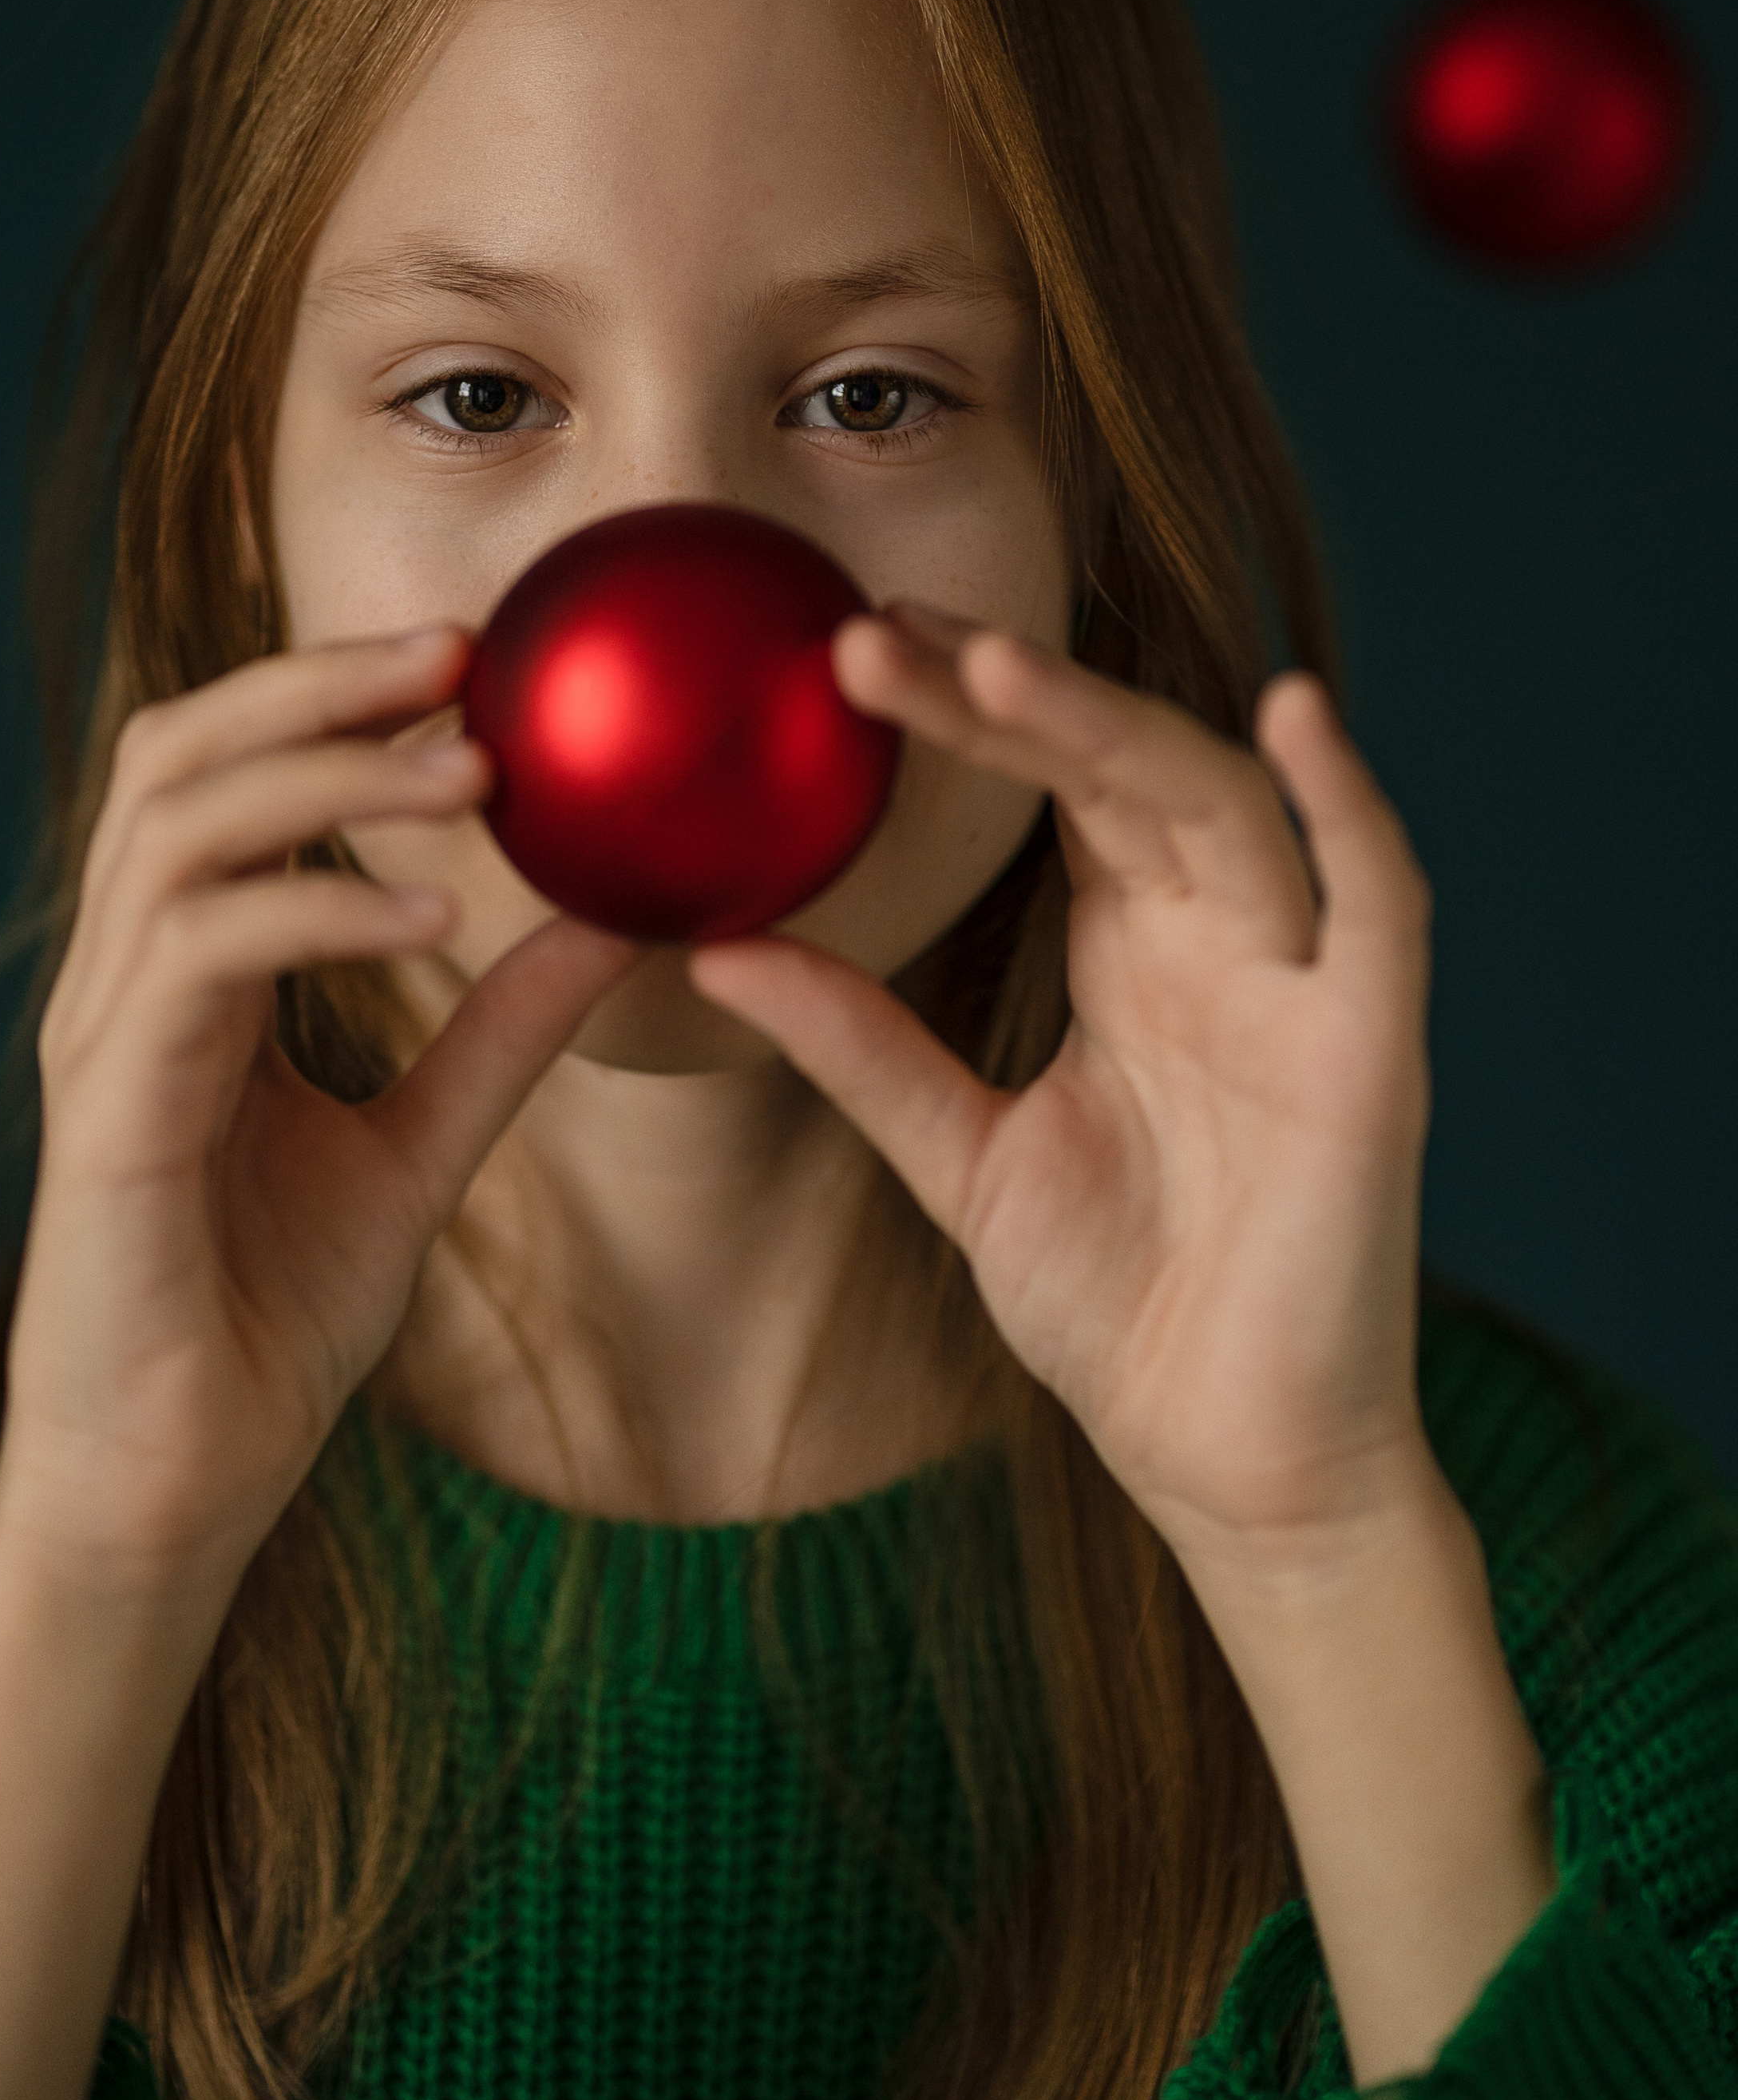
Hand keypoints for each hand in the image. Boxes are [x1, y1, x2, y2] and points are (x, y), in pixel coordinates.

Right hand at [0, 626, 641, 1591]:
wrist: (178, 1487)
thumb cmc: (267, 1323)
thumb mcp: (419, 1150)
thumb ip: (498, 1036)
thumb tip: (612, 927)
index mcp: (178, 975)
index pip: (219, 772)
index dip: (325, 695)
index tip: (469, 658)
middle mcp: (119, 983)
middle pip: (171, 755)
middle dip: (313, 684)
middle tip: (459, 652)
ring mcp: (100, 1042)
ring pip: (177, 832)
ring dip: (329, 779)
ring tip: (472, 772)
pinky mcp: (109, 1119)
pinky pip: (200, 962)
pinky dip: (318, 913)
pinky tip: (435, 916)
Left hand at [686, 605, 1438, 1574]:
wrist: (1230, 1464)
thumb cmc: (1123, 1308)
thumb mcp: (961, 1158)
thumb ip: (859, 1047)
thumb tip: (716, 947)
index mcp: (1132, 950)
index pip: (1050, 786)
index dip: (962, 711)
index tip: (849, 645)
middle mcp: (1218, 940)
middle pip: (1115, 768)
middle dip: (1002, 696)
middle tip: (870, 634)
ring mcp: (1300, 987)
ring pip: (1218, 805)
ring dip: (1111, 726)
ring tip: (991, 665)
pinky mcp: (1372, 1055)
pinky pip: (1382, 905)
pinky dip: (1350, 806)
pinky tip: (1293, 713)